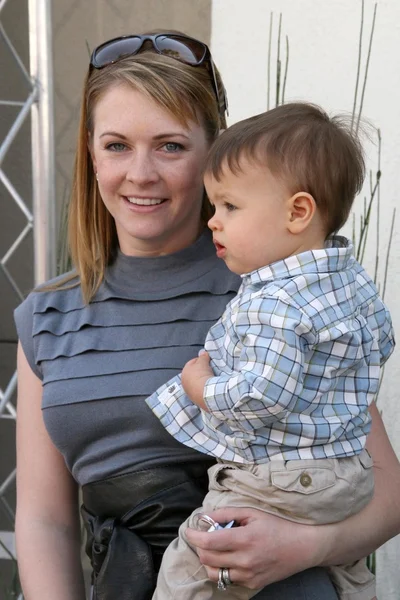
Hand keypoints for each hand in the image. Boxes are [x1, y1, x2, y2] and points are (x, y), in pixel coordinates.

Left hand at [181, 352, 213, 410]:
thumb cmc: (202, 375)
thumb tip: (203, 352)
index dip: (200, 360)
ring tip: (210, 378)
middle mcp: (184, 382)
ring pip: (196, 383)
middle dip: (200, 371)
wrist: (206, 392)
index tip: (207, 360)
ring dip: (201, 380)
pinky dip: (203, 388)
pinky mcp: (195, 399)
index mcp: (184, 372)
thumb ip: (202, 356)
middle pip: (193, 374)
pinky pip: (199, 390)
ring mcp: (189, 392)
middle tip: (209, 369)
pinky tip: (209, 387)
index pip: (192, 363)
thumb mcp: (203, 362)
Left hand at [185, 507, 322, 588]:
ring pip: (214, 573)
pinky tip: (229, 557)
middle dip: (200, 546)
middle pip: (207, 558)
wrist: (302, 547)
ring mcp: (248, 576)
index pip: (209, 542)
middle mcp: (245, 560)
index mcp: (245, 539)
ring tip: (214, 548)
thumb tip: (205, 516)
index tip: (189, 530)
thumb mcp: (252, 513)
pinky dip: (222, 568)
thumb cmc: (277, 526)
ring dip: (208, 559)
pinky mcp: (252, 584)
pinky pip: (228, 579)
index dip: (194, 536)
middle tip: (204, 536)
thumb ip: (227, 513)